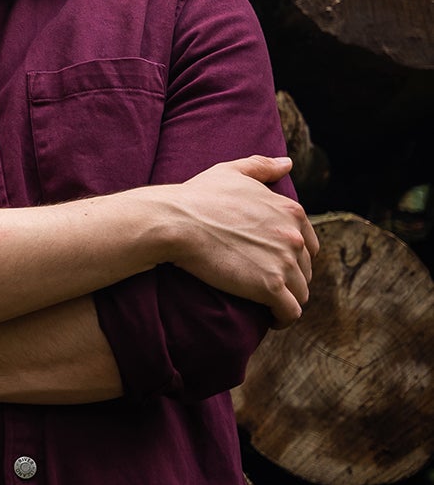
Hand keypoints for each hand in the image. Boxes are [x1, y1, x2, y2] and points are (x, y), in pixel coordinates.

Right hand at [153, 156, 317, 326]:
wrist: (175, 222)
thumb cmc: (196, 196)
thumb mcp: (230, 172)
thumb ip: (262, 166)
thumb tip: (287, 164)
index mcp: (290, 211)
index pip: (308, 243)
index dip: (292, 256)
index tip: (274, 264)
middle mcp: (295, 236)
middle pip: (305, 269)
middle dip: (291, 279)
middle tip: (267, 286)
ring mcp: (285, 261)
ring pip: (301, 293)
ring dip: (288, 300)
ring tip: (270, 306)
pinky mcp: (270, 286)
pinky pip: (291, 311)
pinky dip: (284, 318)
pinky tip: (272, 320)